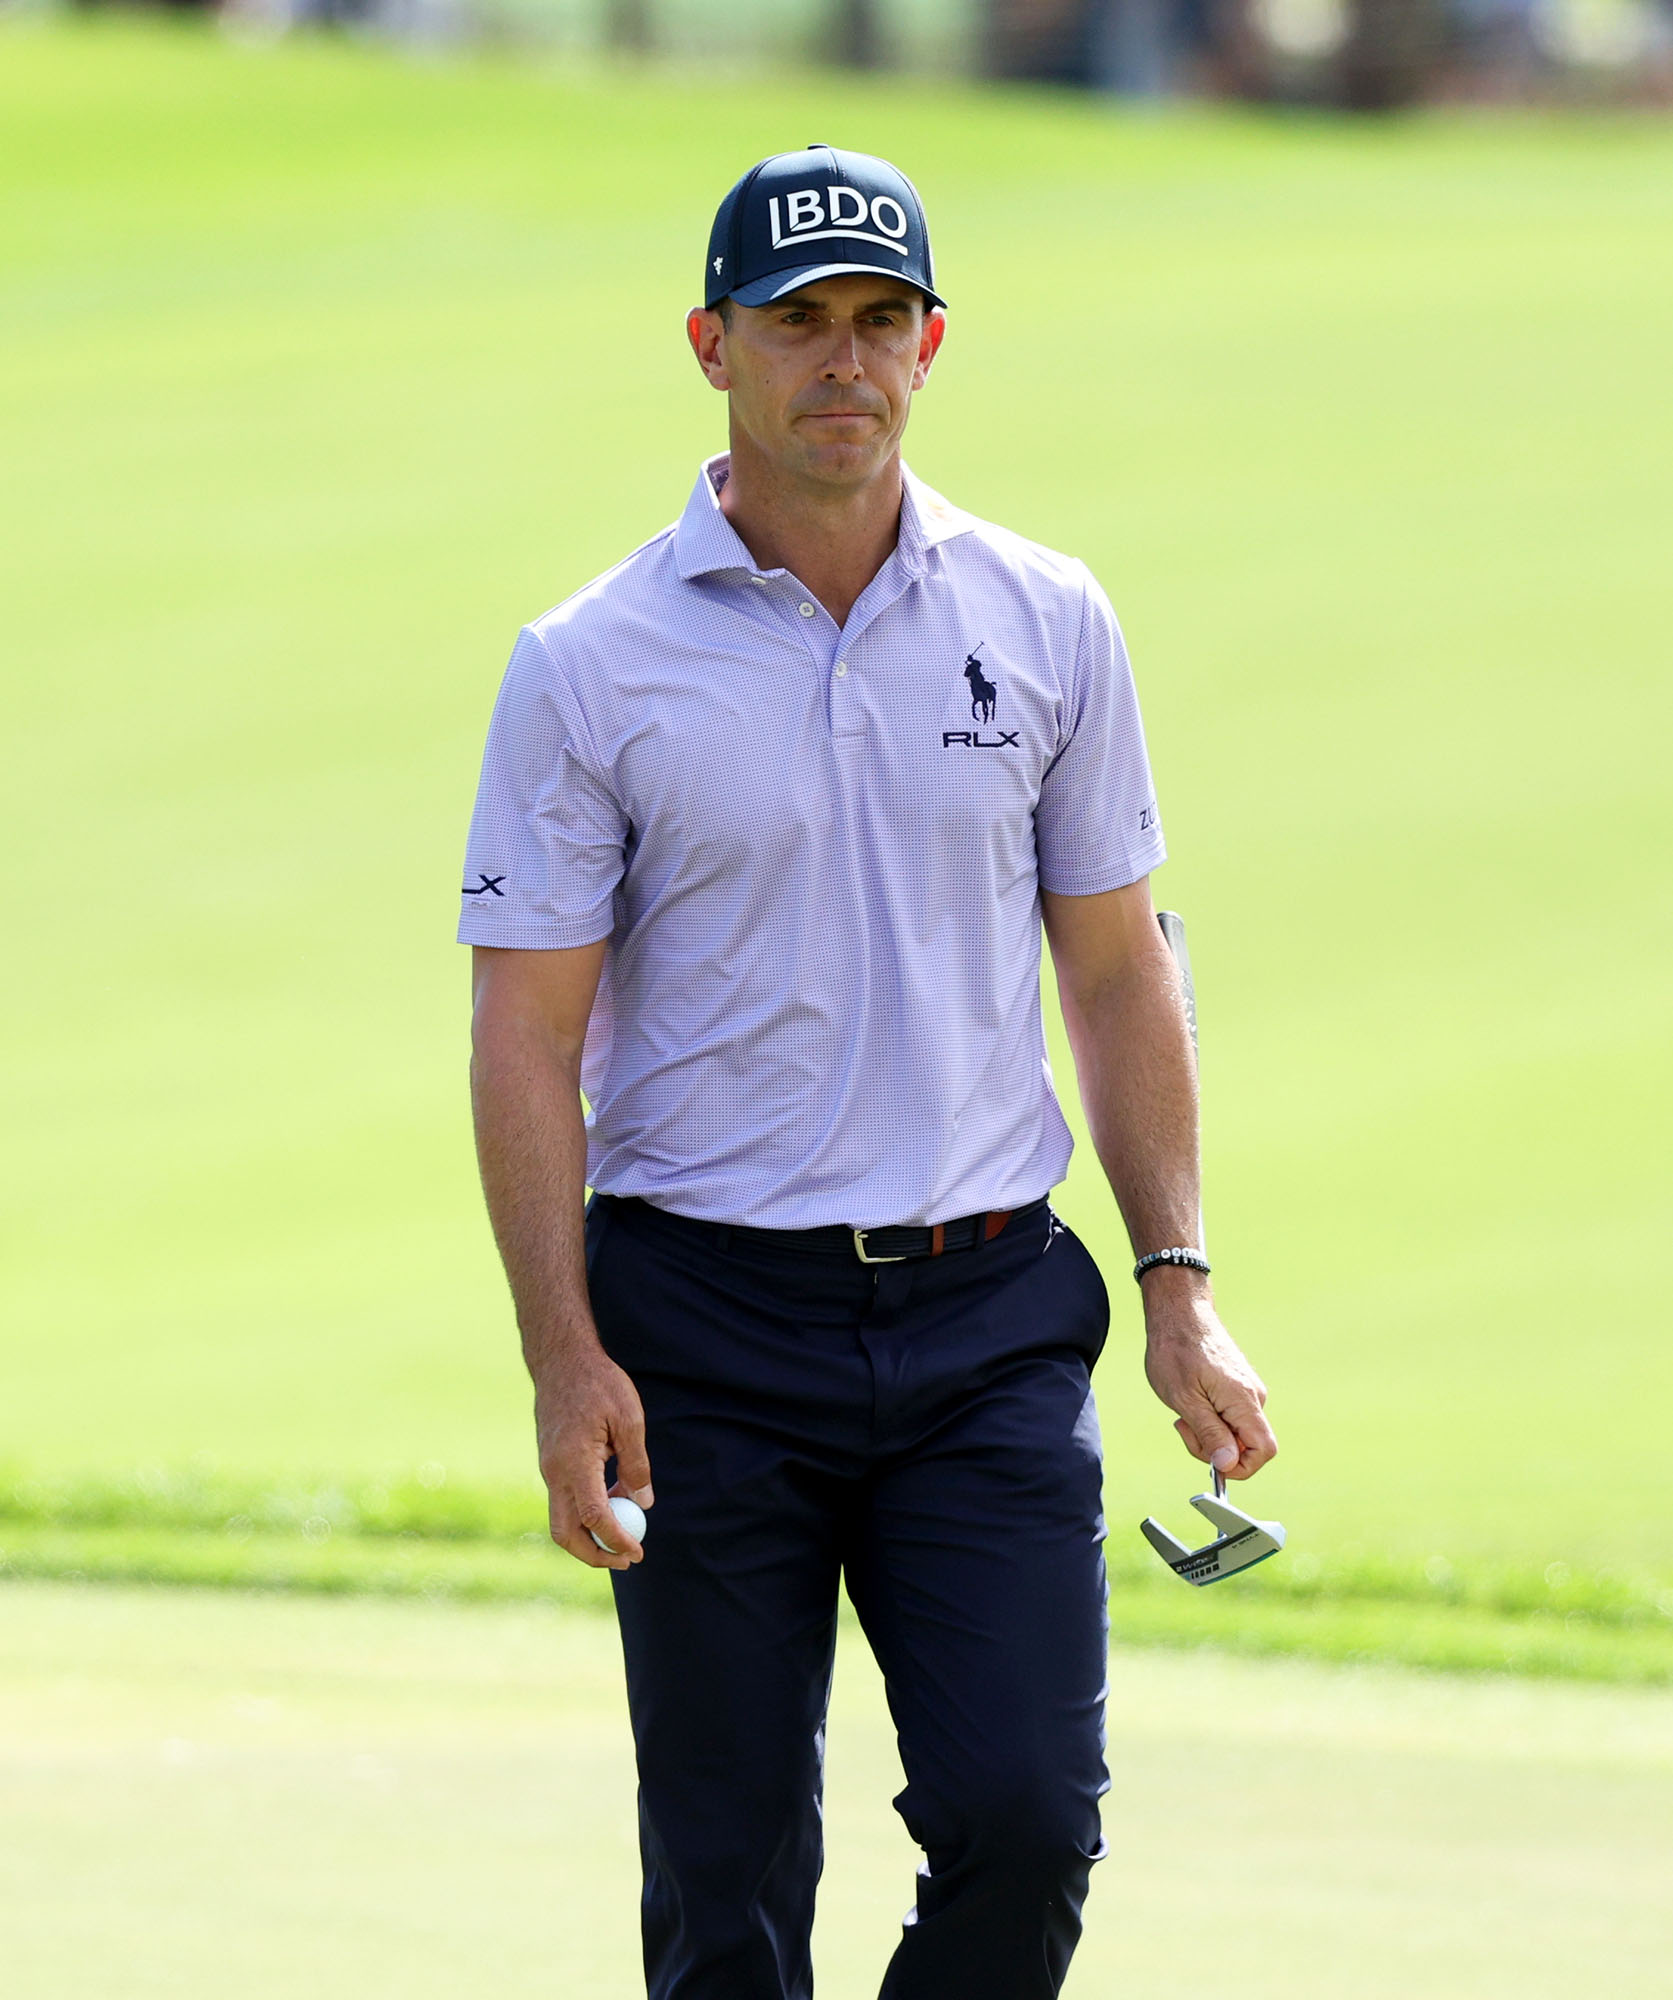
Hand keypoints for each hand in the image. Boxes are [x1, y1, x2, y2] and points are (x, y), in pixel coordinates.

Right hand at [534, 1339, 653, 1569]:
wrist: (561, 1360)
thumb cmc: (599, 1383)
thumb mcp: (629, 1418)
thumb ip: (636, 1464)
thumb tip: (643, 1503)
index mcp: (574, 1462)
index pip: (593, 1516)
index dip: (616, 1540)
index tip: (637, 1553)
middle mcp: (554, 1472)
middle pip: (566, 1533)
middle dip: (594, 1555)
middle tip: (627, 1560)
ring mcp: (548, 1469)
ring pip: (563, 1520)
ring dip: (591, 1534)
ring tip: (626, 1532)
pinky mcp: (550, 1464)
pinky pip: (566, 1500)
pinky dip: (587, 1512)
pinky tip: (614, 1500)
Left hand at [1141, 1278, 1275, 1480]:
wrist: (1180, 1311)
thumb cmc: (1177, 1349)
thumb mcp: (1185, 1399)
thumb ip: (1209, 1434)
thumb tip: (1228, 1464)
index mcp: (1244, 1401)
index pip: (1264, 1451)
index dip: (1239, 1466)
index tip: (1207, 1458)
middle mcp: (1254, 1396)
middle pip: (1246, 1445)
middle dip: (1213, 1447)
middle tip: (1183, 1426)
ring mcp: (1247, 1390)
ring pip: (1235, 1431)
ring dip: (1208, 1430)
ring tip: (1183, 1407)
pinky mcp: (1238, 1385)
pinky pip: (1229, 1415)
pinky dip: (1208, 1416)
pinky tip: (1190, 1398)